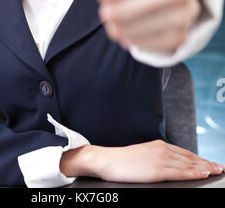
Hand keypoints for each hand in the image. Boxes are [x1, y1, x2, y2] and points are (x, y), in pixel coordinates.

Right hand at [92, 140, 224, 182]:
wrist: (107, 160)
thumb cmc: (122, 161)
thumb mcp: (143, 156)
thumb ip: (157, 158)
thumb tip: (168, 166)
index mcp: (159, 145)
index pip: (185, 153)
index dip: (200, 159)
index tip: (211, 163)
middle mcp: (162, 149)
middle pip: (190, 158)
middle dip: (206, 163)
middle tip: (220, 167)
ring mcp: (160, 159)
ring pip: (188, 165)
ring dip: (205, 168)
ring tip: (217, 170)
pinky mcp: (156, 170)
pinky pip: (179, 172)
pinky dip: (193, 173)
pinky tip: (203, 174)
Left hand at [93, 0, 200, 52]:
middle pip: (118, 10)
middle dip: (109, 7)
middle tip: (115, 1)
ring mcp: (182, 19)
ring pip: (125, 29)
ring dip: (115, 22)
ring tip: (122, 12)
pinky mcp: (178, 39)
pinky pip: (136, 45)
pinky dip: (126, 37)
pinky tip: (131, 26)